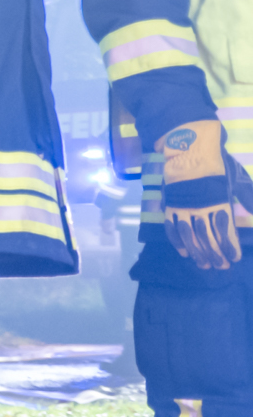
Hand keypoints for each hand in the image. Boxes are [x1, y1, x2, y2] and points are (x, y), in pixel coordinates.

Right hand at [159, 123, 251, 269]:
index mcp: (219, 202)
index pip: (225, 230)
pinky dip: (177, 242)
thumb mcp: (238, 179)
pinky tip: (184, 252)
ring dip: (197, 252)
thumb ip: (247, 196)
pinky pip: (172, 228)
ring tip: (203, 264)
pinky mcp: (170, 206)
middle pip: (207, 237)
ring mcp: (182, 208)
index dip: (230, 246)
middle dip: (215, 254)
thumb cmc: (217, 165)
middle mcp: (200, 208)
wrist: (190, 150)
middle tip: (221, 266)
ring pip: (189, 236)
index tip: (234, 258)